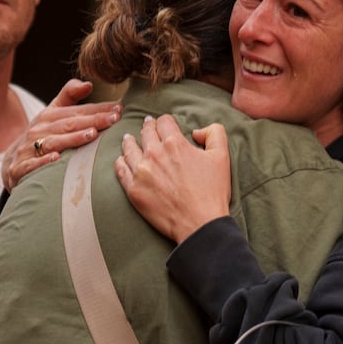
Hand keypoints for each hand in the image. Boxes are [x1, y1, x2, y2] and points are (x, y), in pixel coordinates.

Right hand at [1, 79, 120, 190]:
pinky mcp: (19, 168)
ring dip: (72, 139)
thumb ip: (69, 96)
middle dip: (92, 121)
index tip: (118, 109)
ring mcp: (27, 149)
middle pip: (68, 125)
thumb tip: (88, 83)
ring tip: (92, 135)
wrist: (11, 162)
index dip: (97, 110)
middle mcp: (38, 130)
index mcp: (47, 116)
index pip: (76, 112)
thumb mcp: (51, 114)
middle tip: (114, 119)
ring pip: (53, 142)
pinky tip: (57, 158)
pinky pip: (32, 164)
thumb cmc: (40, 136)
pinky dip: (43, 161)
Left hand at [115, 115, 231, 243]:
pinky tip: (121, 160)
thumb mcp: (222, 156)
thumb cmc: (212, 192)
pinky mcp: (133, 190)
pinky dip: (120, 162)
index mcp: (175, 144)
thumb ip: (214, 133)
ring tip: (128, 138)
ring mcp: (141, 172)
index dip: (165, 121)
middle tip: (147, 126)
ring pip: (129, 149)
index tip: (164, 123)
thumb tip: (197, 131)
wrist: (199, 223)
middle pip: (146, 133)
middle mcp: (154, 154)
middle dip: (148, 127)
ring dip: (130, 141)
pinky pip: (121, 170)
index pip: (164, 122)